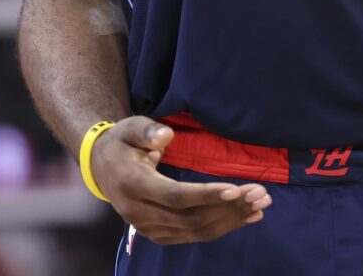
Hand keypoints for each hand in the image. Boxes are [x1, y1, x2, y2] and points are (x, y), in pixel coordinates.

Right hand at [90, 116, 271, 244]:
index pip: (174, 196)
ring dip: (231, 219)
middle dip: (229, 207)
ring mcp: (149, 228)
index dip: (206, 195)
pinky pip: (194, 235)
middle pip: (191, 218)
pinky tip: (246, 217)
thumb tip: (165, 136)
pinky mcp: (160, 233)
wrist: (102, 168)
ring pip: (196, 230)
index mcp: (132, 185)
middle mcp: (139, 213)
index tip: (236, 188)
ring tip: (261, 205)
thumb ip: (146, 131)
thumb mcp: (129, 127)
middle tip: (261, 194)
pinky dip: (222, 227)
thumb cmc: (122, 142)